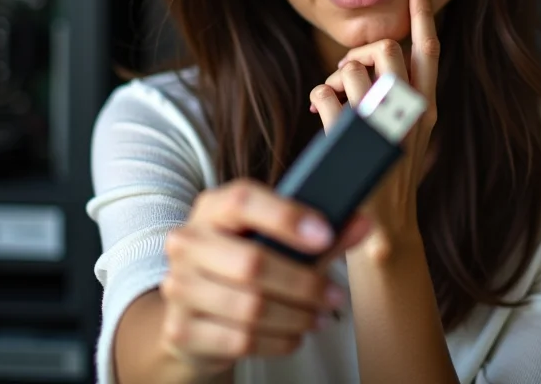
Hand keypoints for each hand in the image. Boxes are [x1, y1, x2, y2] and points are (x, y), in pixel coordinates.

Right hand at [159, 179, 371, 373]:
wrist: (193, 308)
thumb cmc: (242, 259)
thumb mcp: (275, 238)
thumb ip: (318, 231)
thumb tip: (361, 223)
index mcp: (211, 207)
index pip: (243, 200)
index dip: (286, 217)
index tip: (325, 235)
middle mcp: (187, 242)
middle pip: (252, 262)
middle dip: (303, 283)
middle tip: (335, 295)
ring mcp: (179, 286)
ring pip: (250, 307)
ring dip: (296, 316)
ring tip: (319, 317)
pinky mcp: (182, 329)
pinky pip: (241, 340)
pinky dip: (278, 340)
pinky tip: (295, 334)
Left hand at [309, 0, 438, 257]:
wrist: (384, 229)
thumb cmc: (391, 174)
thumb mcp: (409, 133)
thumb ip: (400, 97)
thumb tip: (370, 62)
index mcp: (428, 107)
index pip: (430, 50)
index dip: (424, 14)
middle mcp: (411, 113)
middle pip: (386, 49)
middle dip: (360, 52)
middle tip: (349, 72)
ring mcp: (382, 127)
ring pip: (352, 69)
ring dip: (335, 77)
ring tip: (333, 97)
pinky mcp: (352, 142)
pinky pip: (326, 94)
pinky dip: (318, 95)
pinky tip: (319, 110)